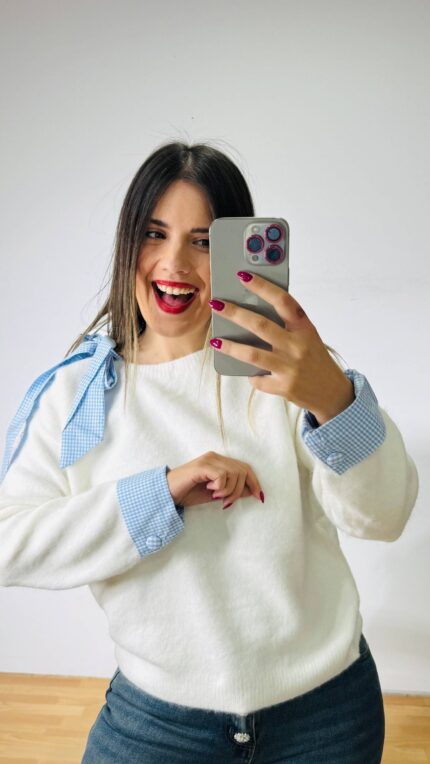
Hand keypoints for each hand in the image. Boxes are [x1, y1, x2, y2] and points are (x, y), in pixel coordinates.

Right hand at [166, 451, 263, 509]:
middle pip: (242, 470)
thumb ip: (231, 491)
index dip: (254, 482)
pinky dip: (220, 487)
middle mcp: (214, 457)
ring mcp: (208, 460)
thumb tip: (250, 491)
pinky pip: (221, 475)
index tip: (258, 497)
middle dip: (240, 490)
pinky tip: (210, 491)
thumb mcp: (215, 494)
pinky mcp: (202, 466)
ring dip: (229, 490)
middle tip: (226, 502)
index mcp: (218, 461)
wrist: (168, 493)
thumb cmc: (189, 493)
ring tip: (217, 497)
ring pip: (234, 473)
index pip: (244, 467)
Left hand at [208, 272, 354, 424]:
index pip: (283, 301)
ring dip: (230, 347)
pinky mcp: (283, 387)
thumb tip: (251, 312)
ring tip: (215, 341)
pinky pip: (258, 378)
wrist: (332, 392)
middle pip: (261, 325)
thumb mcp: (307, 337)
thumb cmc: (314, 359)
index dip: (263, 287)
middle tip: (217, 305)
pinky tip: (246, 371)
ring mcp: (290, 368)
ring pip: (252, 354)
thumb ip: (287, 325)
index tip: (243, 277)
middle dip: (235, 313)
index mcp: (304, 328)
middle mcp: (297, 346)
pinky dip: (251, 374)